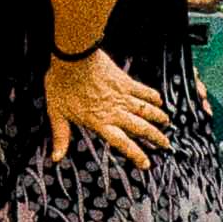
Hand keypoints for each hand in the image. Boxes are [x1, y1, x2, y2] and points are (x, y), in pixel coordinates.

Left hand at [42, 48, 165, 168]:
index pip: (122, 143)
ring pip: (146, 110)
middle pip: (140, 128)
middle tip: (166, 145)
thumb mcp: (57, 112)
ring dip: (158, 118)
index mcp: (100, 122)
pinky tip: (159, 100)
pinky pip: (143, 91)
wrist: (73, 57)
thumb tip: (55, 158)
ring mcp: (122, 96)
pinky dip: (152, 96)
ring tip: (167, 123)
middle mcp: (115, 112)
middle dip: (155, 137)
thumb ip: (61, 135)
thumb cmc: (61, 84)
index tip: (147, 164)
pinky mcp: (125, 81)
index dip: (136, 154)